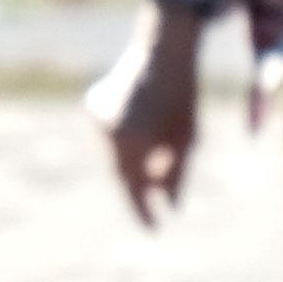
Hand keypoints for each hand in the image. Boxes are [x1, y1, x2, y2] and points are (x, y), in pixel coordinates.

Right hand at [85, 7, 204, 227]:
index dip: (143, 210)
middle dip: (141, 186)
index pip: (133, 185)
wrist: (164, 51)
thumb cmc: (184, 97)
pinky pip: (113, 132)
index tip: (154, 230)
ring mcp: (96, 116)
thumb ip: (176, 174)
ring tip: (162, 143)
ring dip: (137, 157)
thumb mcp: (189, 140)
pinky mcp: (93, 103)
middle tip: (157, 206)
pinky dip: (129, 135)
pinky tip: (144, 117)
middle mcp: (107, 130)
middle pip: (123, 171)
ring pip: (118, 152)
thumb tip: (170, 205)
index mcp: (132, 140)